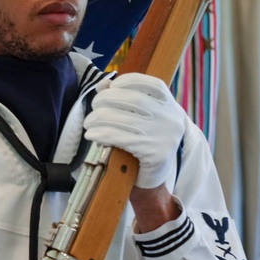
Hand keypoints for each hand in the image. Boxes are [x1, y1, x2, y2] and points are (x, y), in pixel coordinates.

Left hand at [84, 73, 186, 188]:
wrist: (154, 177)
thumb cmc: (143, 142)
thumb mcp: (140, 118)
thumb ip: (124, 98)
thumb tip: (103, 84)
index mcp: (171, 106)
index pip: (154, 85)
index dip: (130, 81)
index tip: (112, 86)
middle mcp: (172, 119)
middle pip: (135, 100)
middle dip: (108, 99)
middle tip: (93, 106)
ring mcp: (165, 137)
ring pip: (125, 119)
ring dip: (99, 118)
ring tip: (88, 122)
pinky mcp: (155, 154)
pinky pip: (121, 138)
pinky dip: (102, 134)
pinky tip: (92, 134)